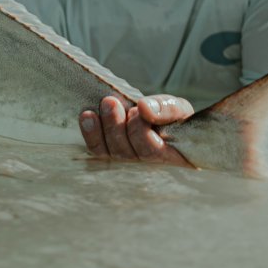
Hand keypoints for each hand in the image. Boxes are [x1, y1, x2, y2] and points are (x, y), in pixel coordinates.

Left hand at [79, 94, 193, 166]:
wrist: (160, 120)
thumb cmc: (174, 118)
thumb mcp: (179, 109)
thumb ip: (167, 108)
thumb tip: (144, 108)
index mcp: (168, 157)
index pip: (151, 152)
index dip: (140, 132)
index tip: (137, 109)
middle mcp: (145, 165)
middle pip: (126, 153)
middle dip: (116, 126)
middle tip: (111, 102)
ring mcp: (126, 161)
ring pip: (109, 152)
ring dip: (102, 128)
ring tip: (104, 104)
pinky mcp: (110, 153)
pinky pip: (98, 149)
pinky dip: (91, 133)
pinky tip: (88, 116)